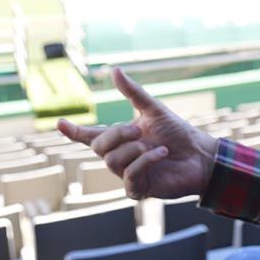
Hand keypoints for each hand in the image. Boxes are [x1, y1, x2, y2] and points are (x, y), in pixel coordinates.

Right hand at [57, 68, 217, 199]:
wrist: (200, 154)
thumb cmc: (177, 133)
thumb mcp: (154, 110)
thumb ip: (133, 93)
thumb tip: (114, 70)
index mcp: (120, 139)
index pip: (90, 136)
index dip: (74, 131)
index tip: (59, 123)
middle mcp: (119, 157)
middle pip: (99, 147)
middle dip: (117, 135)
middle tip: (139, 131)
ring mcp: (127, 175)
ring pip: (112, 161)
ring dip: (135, 149)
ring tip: (156, 146)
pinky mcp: (139, 189)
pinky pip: (130, 176)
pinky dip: (146, 161)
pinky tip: (161, 154)